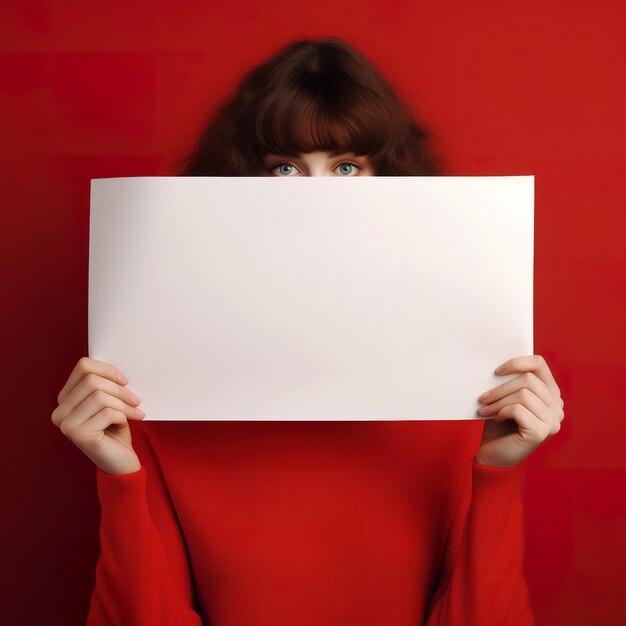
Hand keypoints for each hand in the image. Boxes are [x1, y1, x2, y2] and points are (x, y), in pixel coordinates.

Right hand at [51, 357, 146, 474]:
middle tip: (136, 400)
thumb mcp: (109, 402)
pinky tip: (125, 425)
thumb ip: (105, 385)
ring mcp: (66, 424)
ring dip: (124, 404)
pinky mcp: (78, 435)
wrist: (121, 461)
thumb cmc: (116, 429)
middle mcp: (60, 411)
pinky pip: (107, 413)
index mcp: (65, 399)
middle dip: (120, 389)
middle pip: (92, 380)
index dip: (108, 370)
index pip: (83, 367)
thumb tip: (117, 366)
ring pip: (100, 396)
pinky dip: (122, 416)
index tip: (125, 381)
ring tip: (135, 412)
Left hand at [475, 354, 564, 467]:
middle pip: (528, 379)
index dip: (517, 362)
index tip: (496, 371)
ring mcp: (553, 421)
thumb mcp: (506, 399)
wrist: (494, 457)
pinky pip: (518, 409)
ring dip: (498, 401)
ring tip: (485, 409)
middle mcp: (557, 407)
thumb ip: (510, 383)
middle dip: (500, 388)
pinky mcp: (541, 432)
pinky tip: (495, 419)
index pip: (539, 364)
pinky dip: (502, 411)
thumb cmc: (499, 425)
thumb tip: (497, 366)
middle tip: (483, 397)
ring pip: (523, 394)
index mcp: (550, 394)